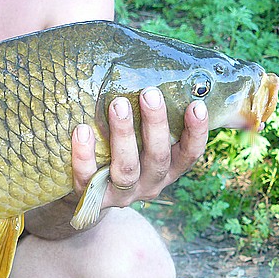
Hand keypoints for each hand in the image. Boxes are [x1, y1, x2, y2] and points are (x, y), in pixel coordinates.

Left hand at [71, 87, 208, 208]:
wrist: (91, 200)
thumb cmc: (124, 158)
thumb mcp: (143, 146)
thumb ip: (152, 122)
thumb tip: (161, 77)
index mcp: (167, 170)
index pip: (189, 154)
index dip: (196, 133)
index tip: (196, 105)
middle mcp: (149, 183)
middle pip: (158, 157)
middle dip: (155, 124)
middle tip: (149, 93)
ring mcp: (121, 194)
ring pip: (126, 168)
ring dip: (123, 135)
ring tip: (118, 104)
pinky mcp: (92, 198)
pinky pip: (87, 177)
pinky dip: (84, 154)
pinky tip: (82, 130)